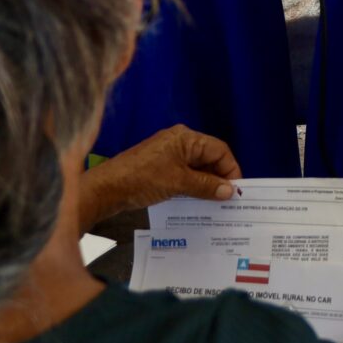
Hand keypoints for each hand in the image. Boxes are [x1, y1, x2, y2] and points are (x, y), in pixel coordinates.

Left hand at [75, 124, 240, 225]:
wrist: (105, 188)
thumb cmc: (142, 179)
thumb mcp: (178, 183)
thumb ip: (206, 186)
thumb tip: (230, 191)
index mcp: (186, 138)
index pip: (219, 150)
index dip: (230, 169)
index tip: (236, 190)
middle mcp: (179, 142)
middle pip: (209, 158)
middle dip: (219, 178)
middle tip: (227, 200)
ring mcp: (168, 155)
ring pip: (196, 168)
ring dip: (205, 184)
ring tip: (214, 204)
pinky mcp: (159, 167)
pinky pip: (184, 175)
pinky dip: (192, 186)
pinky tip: (196, 202)